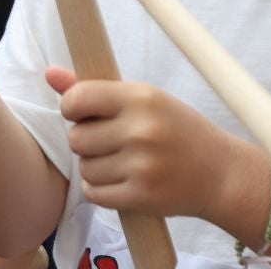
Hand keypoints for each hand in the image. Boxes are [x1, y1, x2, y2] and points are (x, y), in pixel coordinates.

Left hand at [51, 67, 249, 221]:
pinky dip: (100, 190)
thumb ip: (93, 89)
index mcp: (140, 98)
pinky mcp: (142, 196)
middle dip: (86, 141)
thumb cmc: (177, 130)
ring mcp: (142, 166)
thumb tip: (49, 73)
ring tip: (119, 161)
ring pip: (84, 168)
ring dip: (94, 167)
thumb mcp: (143, 99)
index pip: (76, 99)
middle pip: (76, 138)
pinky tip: (119, 181)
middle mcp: (140, 130)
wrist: (221, 174)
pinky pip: (94, 193)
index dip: (73, 109)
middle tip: (110, 141)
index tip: (86, 114)